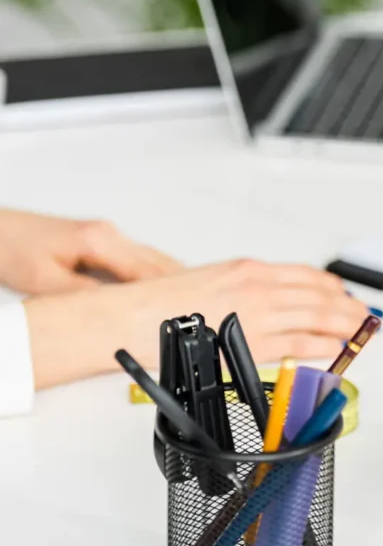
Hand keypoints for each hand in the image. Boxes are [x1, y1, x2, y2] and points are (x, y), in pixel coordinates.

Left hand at [0, 209, 180, 294]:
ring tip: (191, 298)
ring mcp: (108, 235)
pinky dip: (156, 272)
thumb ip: (85, 296)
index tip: (182, 308)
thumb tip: (116, 310)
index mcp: (98, 241)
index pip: (144, 272)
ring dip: (171, 277)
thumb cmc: (11, 248)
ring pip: (152, 258)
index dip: (167, 293)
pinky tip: (165, 283)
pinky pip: (141, 256)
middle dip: (179, 284)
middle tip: (201, 304)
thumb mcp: (45, 282)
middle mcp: (109, 234)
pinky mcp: (104, 239)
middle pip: (157, 262)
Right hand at [23, 259, 370, 388]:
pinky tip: (336, 350)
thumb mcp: (215, 280)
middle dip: (349, 307)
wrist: (138, 317)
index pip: (307, 275)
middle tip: (366, 316)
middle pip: (321, 296)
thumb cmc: (166, 303)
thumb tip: (269, 300)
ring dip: (345, 326)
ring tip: (361, 333)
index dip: (334, 286)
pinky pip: (300, 345)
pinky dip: (324, 347)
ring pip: (318, 318)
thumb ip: (247, 288)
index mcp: (252, 270)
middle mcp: (261, 288)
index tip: (346, 293)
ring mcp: (260, 315)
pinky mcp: (253, 343)